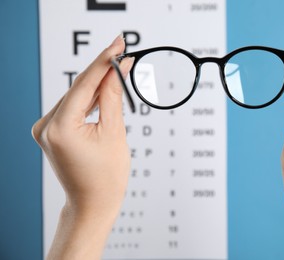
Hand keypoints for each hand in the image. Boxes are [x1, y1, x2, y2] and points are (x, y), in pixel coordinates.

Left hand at [32, 34, 132, 258]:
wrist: (93, 202)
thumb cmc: (106, 177)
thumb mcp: (114, 132)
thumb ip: (113, 96)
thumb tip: (118, 70)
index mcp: (60, 128)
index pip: (84, 84)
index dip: (104, 62)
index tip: (118, 45)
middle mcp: (46, 126)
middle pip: (78, 88)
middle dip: (102, 71)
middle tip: (122, 52)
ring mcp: (45, 129)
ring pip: (75, 96)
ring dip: (97, 84)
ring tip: (119, 69)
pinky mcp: (51, 131)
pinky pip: (72, 106)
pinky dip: (89, 98)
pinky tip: (104, 89)